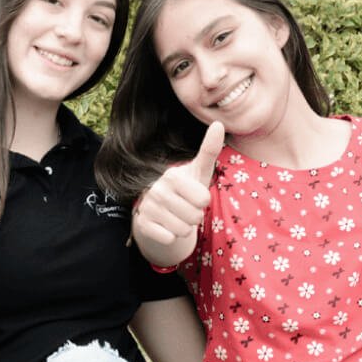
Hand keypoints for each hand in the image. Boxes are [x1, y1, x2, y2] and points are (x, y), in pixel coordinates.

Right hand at [132, 121, 224, 263]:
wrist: (158, 213)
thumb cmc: (185, 190)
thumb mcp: (199, 172)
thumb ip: (209, 149)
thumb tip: (219, 123)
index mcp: (172, 176)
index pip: (203, 199)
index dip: (203, 202)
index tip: (194, 196)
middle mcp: (156, 190)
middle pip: (194, 216)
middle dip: (194, 216)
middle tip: (185, 209)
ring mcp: (147, 207)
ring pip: (182, 229)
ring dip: (184, 228)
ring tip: (177, 217)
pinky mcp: (142, 225)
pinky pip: (169, 238)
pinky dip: (171, 237)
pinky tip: (165, 227)